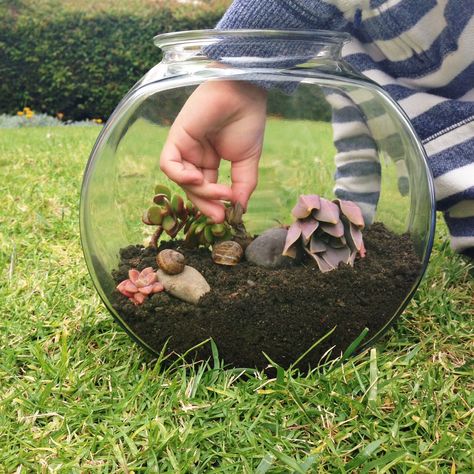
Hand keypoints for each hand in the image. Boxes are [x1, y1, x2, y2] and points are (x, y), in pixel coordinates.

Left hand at [160, 80, 266, 221]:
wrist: (245, 93)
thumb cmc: (247, 121)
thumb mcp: (248, 161)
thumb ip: (243, 185)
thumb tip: (240, 209)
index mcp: (209, 161)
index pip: (207, 189)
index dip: (215, 204)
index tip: (228, 216)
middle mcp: (194, 156)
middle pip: (193, 189)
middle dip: (206, 204)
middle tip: (220, 216)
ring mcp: (184, 148)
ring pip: (183, 181)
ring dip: (201, 192)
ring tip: (222, 194)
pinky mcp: (176, 138)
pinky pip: (169, 165)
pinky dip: (180, 176)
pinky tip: (198, 180)